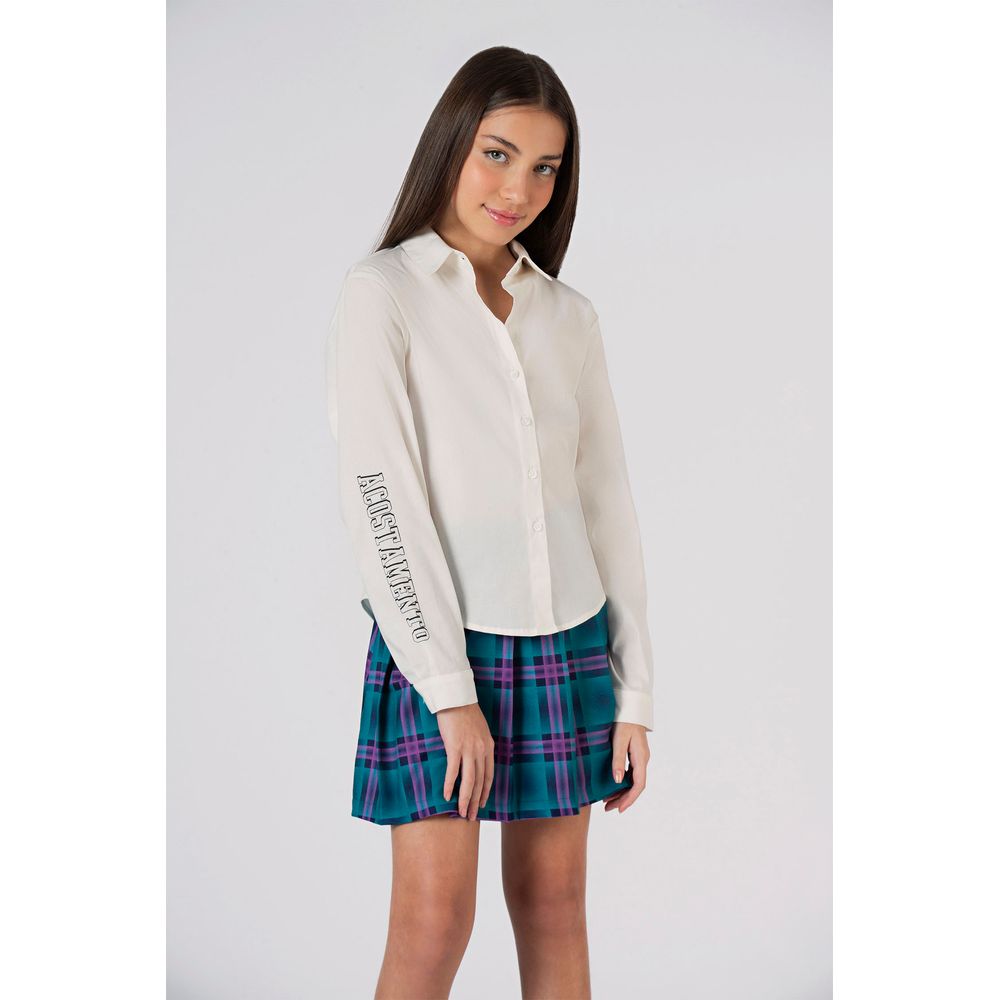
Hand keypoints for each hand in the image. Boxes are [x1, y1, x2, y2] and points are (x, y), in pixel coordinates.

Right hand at [436, 703, 494, 820]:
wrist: (456, 698)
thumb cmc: (465, 711)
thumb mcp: (479, 729)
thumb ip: (479, 744)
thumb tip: (475, 757)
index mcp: (489, 746)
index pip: (489, 775)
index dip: (485, 792)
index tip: (481, 803)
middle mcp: (481, 750)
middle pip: (480, 782)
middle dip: (475, 801)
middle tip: (471, 816)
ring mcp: (469, 749)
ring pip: (469, 781)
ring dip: (465, 799)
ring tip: (461, 813)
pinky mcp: (455, 747)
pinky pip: (453, 771)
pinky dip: (450, 785)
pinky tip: (447, 796)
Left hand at [603, 722, 649, 813]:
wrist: (630, 708)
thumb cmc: (624, 721)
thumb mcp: (619, 740)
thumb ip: (618, 760)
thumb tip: (618, 780)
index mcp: (641, 758)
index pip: (639, 785)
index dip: (629, 799)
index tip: (619, 809)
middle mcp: (642, 760)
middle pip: (636, 786)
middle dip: (623, 799)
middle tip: (608, 808)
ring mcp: (639, 758)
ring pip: (633, 781)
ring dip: (621, 792)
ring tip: (607, 802)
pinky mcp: (634, 755)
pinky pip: (630, 774)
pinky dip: (621, 783)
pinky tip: (612, 786)